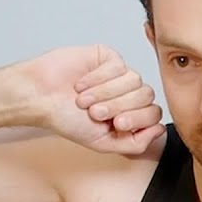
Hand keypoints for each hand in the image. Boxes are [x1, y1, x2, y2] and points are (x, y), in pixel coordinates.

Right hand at [20, 45, 164, 154]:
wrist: (40, 97)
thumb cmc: (66, 119)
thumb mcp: (103, 143)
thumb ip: (134, 143)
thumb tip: (160, 129)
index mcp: (130, 114)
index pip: (153, 113)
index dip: (137, 118)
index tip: (115, 123)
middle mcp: (128, 94)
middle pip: (146, 96)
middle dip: (119, 106)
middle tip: (95, 112)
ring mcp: (120, 74)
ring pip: (134, 80)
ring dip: (105, 92)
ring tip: (83, 100)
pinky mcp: (108, 57)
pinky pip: (118, 66)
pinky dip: (98, 78)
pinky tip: (81, 84)